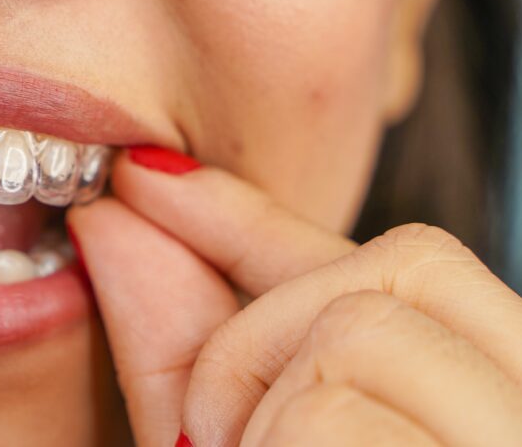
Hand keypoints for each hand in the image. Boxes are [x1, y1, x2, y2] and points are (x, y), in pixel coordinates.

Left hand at [69, 149, 521, 445]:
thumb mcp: (226, 440)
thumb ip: (182, 345)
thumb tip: (115, 211)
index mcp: (474, 391)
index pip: (393, 261)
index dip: (255, 215)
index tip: (144, 175)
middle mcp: (521, 405)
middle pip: (404, 262)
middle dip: (259, 337)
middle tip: (214, 440)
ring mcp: (510, 433)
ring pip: (361, 329)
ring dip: (261, 416)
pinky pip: (334, 405)